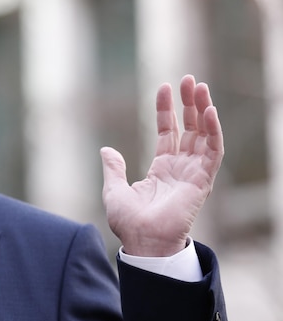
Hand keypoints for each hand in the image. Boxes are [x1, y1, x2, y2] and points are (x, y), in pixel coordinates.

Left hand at [100, 75, 223, 256]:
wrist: (141, 241)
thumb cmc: (129, 222)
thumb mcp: (114, 189)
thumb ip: (114, 168)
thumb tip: (106, 149)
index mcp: (162, 168)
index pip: (169, 132)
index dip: (167, 109)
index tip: (164, 87)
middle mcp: (181, 168)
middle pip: (190, 128)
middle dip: (190, 103)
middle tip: (188, 79)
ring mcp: (193, 173)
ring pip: (204, 135)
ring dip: (204, 110)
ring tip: (199, 87)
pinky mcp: (202, 181)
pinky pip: (213, 152)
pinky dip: (214, 131)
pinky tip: (210, 111)